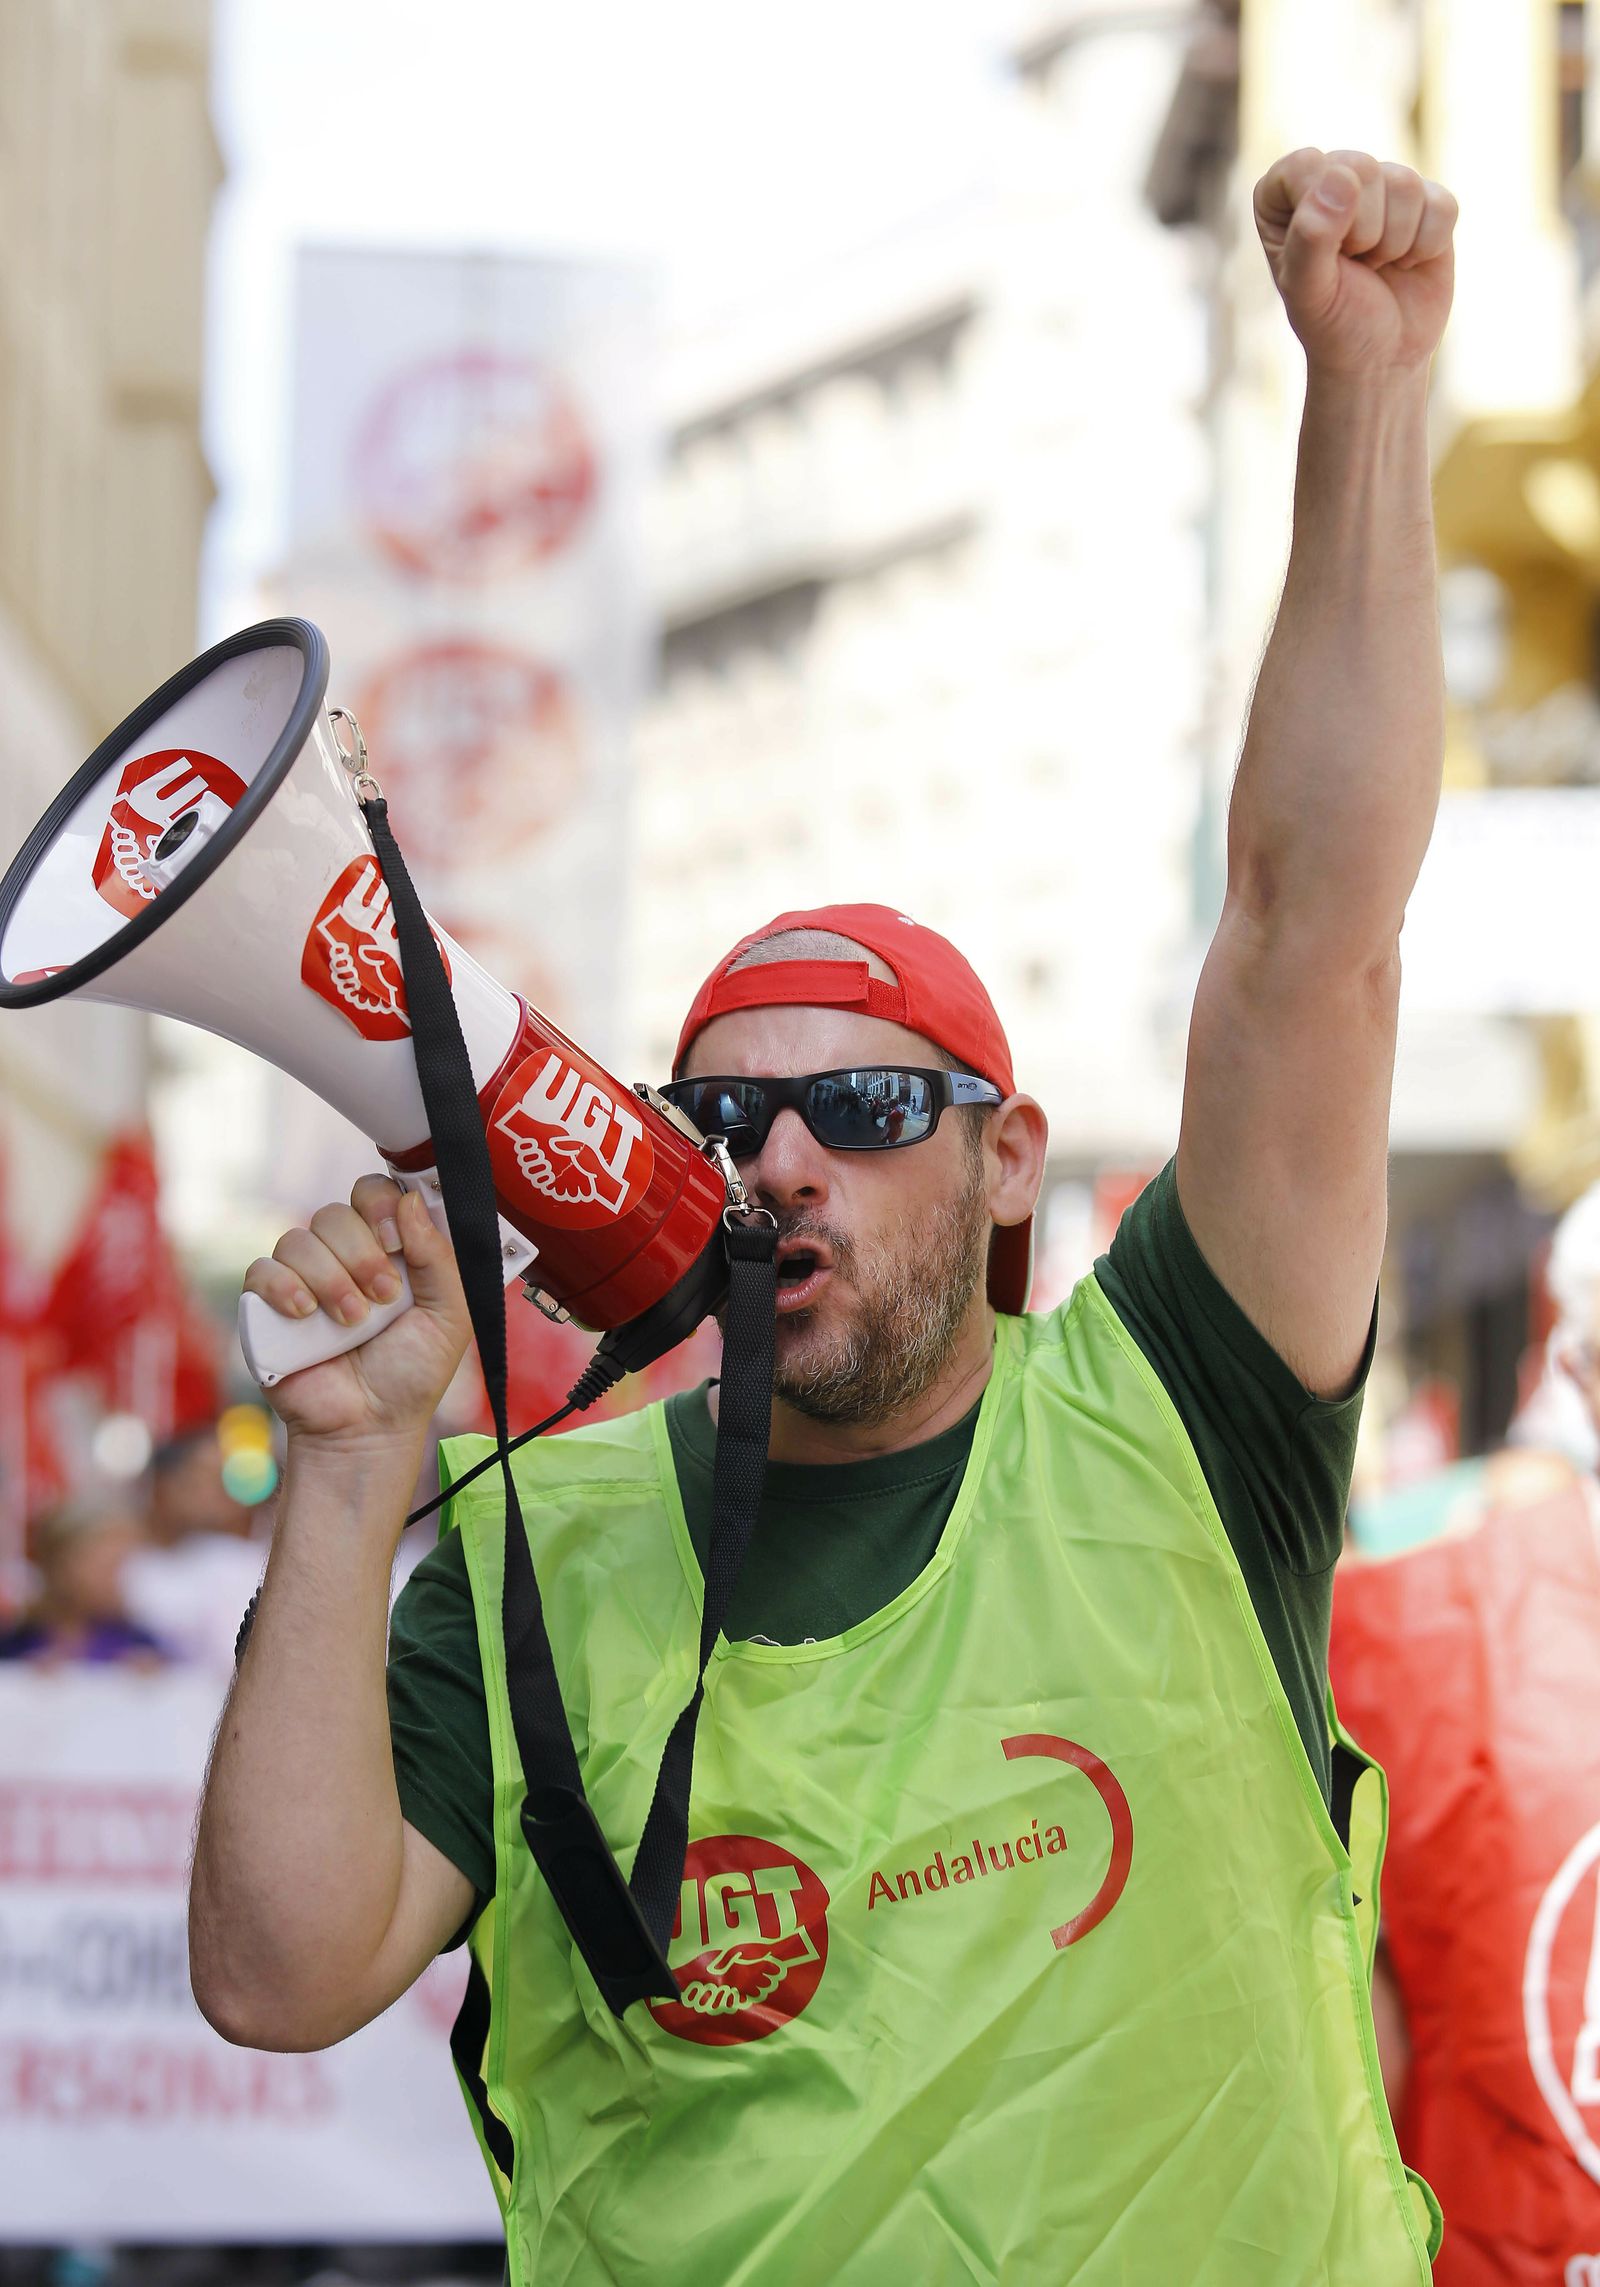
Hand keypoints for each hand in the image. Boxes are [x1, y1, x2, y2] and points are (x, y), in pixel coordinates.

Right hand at [242, 1177, 470, 1445]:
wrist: (370, 1428)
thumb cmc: (411, 1374)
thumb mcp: (448, 1315)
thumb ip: (439, 1257)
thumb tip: (410, 1200)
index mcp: (386, 1251)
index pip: (372, 1194)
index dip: (381, 1206)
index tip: (396, 1242)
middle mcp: (342, 1258)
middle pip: (334, 1213)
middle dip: (362, 1254)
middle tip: (383, 1298)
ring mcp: (302, 1280)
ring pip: (298, 1239)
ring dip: (330, 1278)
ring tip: (351, 1322)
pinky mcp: (267, 1307)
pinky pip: (261, 1270)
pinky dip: (284, 1288)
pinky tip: (305, 1315)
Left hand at [1255, 148, 1456, 378]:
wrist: (1380, 358)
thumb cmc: (1332, 324)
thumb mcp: (1308, 291)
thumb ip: (1311, 237)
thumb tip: (1341, 178)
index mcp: (1285, 193)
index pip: (1306, 166)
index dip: (1323, 214)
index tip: (1324, 256)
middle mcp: (1334, 176)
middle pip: (1361, 168)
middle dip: (1362, 232)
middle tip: (1354, 265)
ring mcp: (1384, 184)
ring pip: (1405, 183)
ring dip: (1394, 243)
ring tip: (1378, 266)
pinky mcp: (1429, 200)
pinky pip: (1442, 205)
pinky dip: (1427, 246)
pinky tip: (1409, 263)